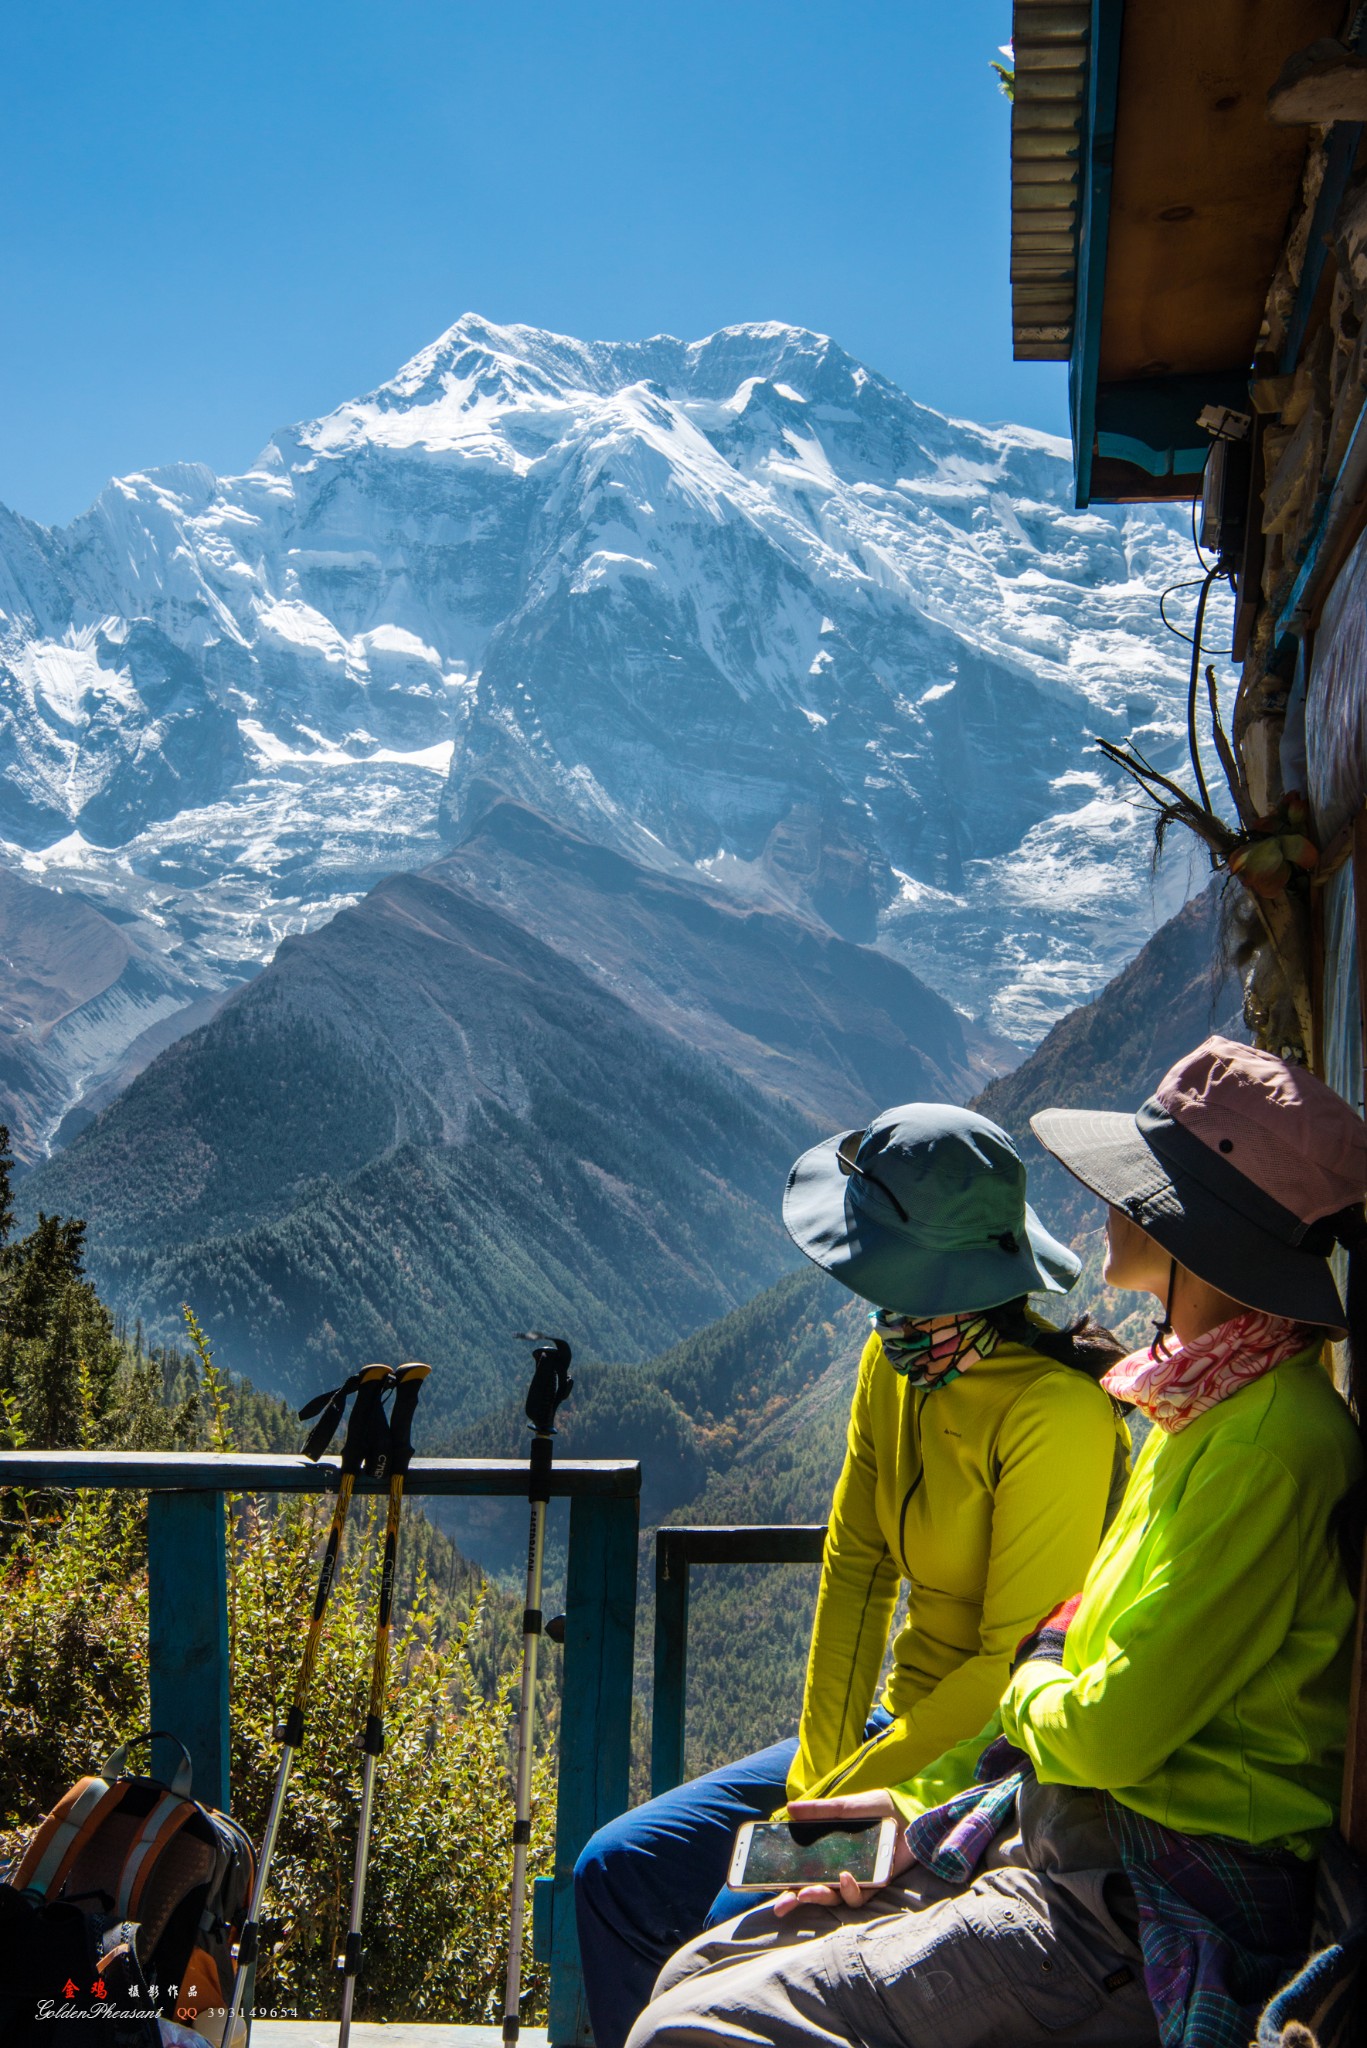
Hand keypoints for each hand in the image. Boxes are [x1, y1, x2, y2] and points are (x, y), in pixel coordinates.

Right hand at [771, 1791, 911, 1917]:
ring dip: (819, 1897)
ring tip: (806, 1892)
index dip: (785, 1880)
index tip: (766, 1884)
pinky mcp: (876, 1884)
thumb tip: (789, 1809)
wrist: (911, 1811)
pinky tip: (845, 1877)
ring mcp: (858, 1879)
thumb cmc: (878, 1808)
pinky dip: (850, 1890)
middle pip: (814, 1889)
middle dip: (795, 1900)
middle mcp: (841, 1868)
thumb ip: (819, 1811)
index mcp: (830, 1852)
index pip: (803, 1869)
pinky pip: (860, 1896)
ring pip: (834, 1898)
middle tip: (780, 1907)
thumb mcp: (844, 1807)